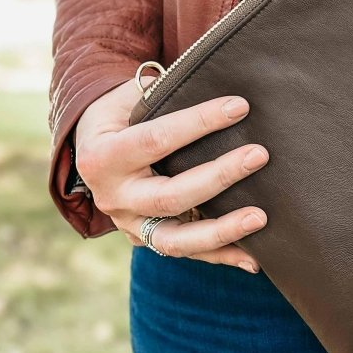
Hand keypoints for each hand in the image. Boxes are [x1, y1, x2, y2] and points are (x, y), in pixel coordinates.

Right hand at [73, 78, 268, 270]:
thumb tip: (216, 94)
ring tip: (261, 217)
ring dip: (223, 230)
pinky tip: (255, 258)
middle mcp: (114, 197)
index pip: (156, 140)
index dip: (199, 122)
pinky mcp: (148, 241)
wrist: (92, 150)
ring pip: (177, 240)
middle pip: (170, 196)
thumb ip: (163, 96)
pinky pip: (189, 254)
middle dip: (218, 176)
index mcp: (104, 157)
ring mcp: (130, 225)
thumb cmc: (120, 115)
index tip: (239, 107)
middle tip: (259, 156)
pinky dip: (222, 257)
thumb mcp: (128, 98)